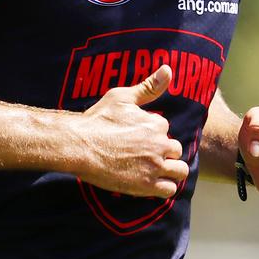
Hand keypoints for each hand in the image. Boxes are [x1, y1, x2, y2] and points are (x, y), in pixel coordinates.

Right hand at [76, 65, 188, 197]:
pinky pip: (169, 189)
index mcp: (156, 124)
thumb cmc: (98, 120)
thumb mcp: (122, 97)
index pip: (164, 129)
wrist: (79, 146)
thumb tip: (168, 68)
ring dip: (170, 170)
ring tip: (154, 169)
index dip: (152, 133)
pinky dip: (164, 186)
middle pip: (175, 150)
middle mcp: (160, 145)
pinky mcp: (146, 186)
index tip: (136, 137)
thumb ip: (149, 87)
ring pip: (180, 171)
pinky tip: (151, 182)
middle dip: (164, 151)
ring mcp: (154, 167)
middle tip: (144, 154)